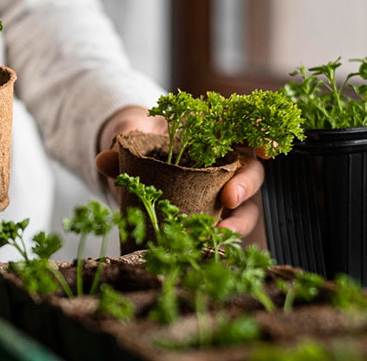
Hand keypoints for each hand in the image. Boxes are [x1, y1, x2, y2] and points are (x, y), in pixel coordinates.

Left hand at [94, 106, 263, 236]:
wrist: (132, 160)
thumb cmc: (142, 142)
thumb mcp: (131, 141)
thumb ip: (122, 147)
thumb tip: (104, 160)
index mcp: (210, 130)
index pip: (244, 126)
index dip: (260, 133)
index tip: (268, 147)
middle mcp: (225, 159)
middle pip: (250, 168)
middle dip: (246, 183)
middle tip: (230, 198)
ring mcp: (223, 187)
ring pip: (246, 203)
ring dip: (239, 219)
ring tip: (221, 233)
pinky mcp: (214, 212)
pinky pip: (227, 225)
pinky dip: (223, 236)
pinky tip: (212, 246)